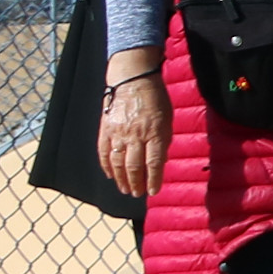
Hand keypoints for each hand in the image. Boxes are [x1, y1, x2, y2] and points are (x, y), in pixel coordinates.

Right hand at [99, 71, 169, 201]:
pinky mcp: (106, 130)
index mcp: (155, 132)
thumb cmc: (155, 98)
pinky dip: (107, 166)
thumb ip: (163, 139)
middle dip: (136, 183)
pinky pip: (104, 152)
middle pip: (134, 166)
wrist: (133, 80)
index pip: (154, 162)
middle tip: (137, 194)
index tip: (153, 191)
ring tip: (125, 189)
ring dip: (121, 179)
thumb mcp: (167, 118)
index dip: (153, 180)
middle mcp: (136, 135)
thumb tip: (160, 161)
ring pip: (118, 163)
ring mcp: (119, 133)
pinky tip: (110, 175)